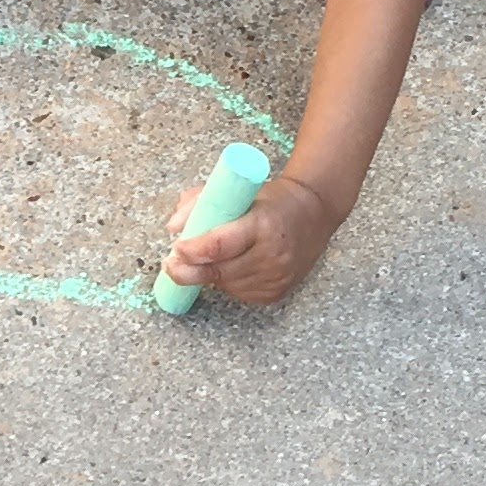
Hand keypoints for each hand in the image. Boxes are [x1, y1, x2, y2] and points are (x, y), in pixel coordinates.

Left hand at [164, 173, 337, 305]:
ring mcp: (276, 278)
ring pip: (226, 285)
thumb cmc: (271, 201)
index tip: (175, 250)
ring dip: (210, 276)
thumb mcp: (237, 192)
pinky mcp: (276, 294)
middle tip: (171, 265)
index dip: (194, 251)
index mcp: (263, 224)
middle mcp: (272, 255)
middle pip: (219, 271)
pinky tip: (232, 266)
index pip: (220, 245)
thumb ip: (201, 203)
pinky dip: (228, 283)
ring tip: (209, 258)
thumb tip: (173, 227)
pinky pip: (239, 293)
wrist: (314, 215)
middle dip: (191, 270)